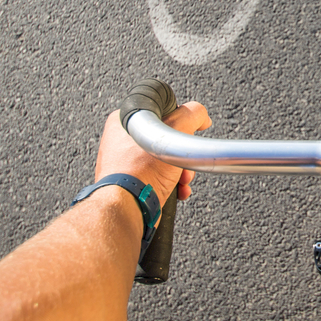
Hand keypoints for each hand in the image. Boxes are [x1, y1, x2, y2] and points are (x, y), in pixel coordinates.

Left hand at [95, 102, 211, 207]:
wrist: (130, 207)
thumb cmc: (141, 171)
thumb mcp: (175, 130)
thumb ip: (191, 114)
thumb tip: (201, 115)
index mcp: (124, 121)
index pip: (160, 114)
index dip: (178, 125)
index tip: (185, 135)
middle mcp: (120, 141)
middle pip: (165, 141)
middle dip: (181, 157)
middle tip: (182, 164)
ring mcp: (123, 164)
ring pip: (163, 162)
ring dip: (179, 173)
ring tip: (180, 181)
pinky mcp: (130, 184)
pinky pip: (156, 179)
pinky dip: (170, 185)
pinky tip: (176, 190)